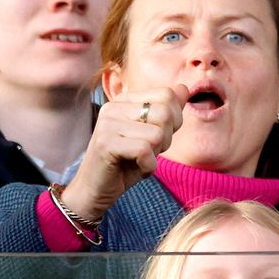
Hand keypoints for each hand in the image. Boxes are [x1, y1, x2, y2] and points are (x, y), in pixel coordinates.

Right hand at [60, 85, 186, 221]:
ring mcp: (108, 124)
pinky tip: (136, 167)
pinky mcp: (106, 143)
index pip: (167, 95)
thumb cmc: (124, 164)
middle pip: (165, 112)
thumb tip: (183, 88)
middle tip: (149, 152)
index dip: (175, 119)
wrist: (94, 190)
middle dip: (167, 138)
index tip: (158, 137)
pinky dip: (148, 165)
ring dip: (156, 154)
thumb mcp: (151, 135)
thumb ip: (167, 111)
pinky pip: (145, 150)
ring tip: (140, 160)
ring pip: (157, 133)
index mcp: (125, 100)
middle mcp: (113, 106)